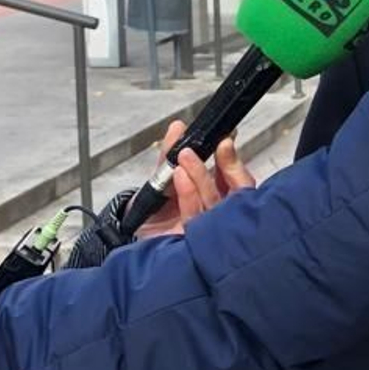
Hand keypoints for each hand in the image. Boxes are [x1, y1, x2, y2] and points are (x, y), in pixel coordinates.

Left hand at [133, 120, 256, 239]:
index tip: (226, 141)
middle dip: (227, 165)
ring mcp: (207, 230)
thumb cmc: (152, 211)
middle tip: (216, 144)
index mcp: (217, 199)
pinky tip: (180, 177)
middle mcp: (218, 216)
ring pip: (215, 202)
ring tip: (185, 156)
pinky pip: (195, 217)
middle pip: (236, 192)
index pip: (238, 181)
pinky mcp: (192, 241)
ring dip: (202, 175)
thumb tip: (178, 128)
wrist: (130, 237)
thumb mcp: (161, 178)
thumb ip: (170, 154)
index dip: (235, 161)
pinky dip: (188, 193)